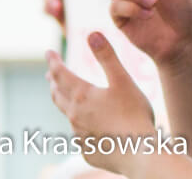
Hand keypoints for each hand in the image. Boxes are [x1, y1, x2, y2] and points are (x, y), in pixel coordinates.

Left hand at [46, 32, 157, 175]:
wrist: (142, 157)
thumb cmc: (134, 117)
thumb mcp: (123, 82)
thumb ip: (107, 57)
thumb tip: (92, 34)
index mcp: (81, 96)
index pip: (59, 73)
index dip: (53, 61)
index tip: (49, 52)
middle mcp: (75, 116)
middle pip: (58, 95)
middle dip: (54, 82)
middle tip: (51, 74)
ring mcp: (80, 136)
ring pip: (68, 115)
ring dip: (66, 103)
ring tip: (68, 98)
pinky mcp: (88, 151)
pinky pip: (79, 135)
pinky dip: (80, 125)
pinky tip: (88, 126)